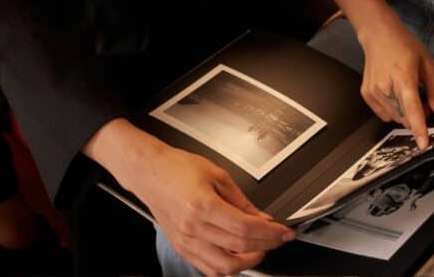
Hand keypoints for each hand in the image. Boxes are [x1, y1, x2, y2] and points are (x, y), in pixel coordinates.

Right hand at [84, 119, 295, 275]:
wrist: (148, 172)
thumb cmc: (176, 168)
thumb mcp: (218, 176)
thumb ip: (243, 201)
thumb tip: (263, 218)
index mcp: (203, 206)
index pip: (247, 229)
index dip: (272, 233)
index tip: (285, 232)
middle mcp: (193, 228)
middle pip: (240, 248)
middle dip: (267, 246)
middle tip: (278, 239)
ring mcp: (185, 242)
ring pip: (224, 266)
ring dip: (248, 261)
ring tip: (260, 248)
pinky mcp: (181, 248)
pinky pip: (208, 268)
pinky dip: (227, 267)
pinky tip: (238, 255)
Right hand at [359, 23, 433, 148]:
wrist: (379, 36)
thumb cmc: (405, 46)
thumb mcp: (429, 65)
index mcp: (403, 77)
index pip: (412, 108)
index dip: (419, 127)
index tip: (423, 144)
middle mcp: (385, 86)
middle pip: (405, 117)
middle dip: (418, 117)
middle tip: (425, 101)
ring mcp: (373, 92)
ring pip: (395, 118)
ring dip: (406, 114)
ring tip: (409, 94)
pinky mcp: (366, 95)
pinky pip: (385, 115)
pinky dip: (394, 111)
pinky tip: (396, 94)